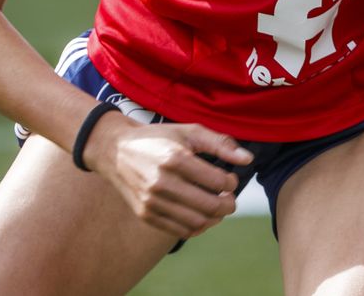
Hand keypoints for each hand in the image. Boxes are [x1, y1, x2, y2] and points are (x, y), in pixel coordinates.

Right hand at [84, 115, 253, 237]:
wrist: (116, 151)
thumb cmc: (158, 138)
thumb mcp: (190, 132)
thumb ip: (221, 143)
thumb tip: (248, 159)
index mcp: (174, 159)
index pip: (216, 181)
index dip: (231, 182)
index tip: (231, 179)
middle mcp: (161, 183)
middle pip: (209, 206)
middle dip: (229, 204)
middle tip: (232, 198)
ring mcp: (151, 202)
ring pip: (196, 222)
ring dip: (215, 218)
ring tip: (219, 207)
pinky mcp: (145, 214)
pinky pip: (179, 231)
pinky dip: (198, 228)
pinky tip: (203, 216)